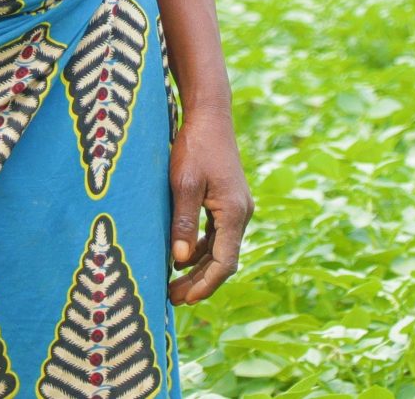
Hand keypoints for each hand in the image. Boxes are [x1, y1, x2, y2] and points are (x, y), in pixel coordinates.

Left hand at [167, 111, 251, 303]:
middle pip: (223, 259)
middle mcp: (241, 213)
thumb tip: (180, 259)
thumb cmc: (195, 146)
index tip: (185, 299)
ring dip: (199, 267)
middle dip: (199, 281)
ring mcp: (237, 207)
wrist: (210, 116)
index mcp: (234, 212)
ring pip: (220, 248)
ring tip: (174, 283)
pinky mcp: (228, 201)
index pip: (224, 262)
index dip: (205, 284)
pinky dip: (201, 248)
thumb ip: (183, 221)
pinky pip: (217, 234)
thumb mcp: (183, 183)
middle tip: (173, 298)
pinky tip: (181, 256)